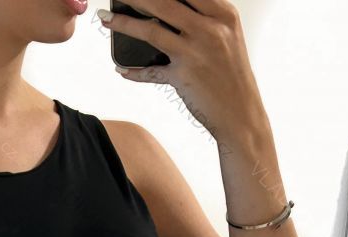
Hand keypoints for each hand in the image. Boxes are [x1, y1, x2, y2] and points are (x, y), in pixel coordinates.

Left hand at [98, 0, 267, 146]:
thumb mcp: (228, 38)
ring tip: (106, 18)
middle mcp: (209, 29)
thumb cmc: (233, 77)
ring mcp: (194, 53)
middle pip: (164, 2)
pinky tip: (122, 69)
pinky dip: (133, 71)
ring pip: (150, 31)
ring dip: (123, 23)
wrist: (241, 114)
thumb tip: (169, 10)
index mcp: (223, 14)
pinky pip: (150, 71)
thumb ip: (205, 19)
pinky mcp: (181, 77)